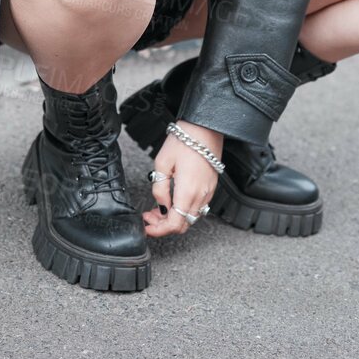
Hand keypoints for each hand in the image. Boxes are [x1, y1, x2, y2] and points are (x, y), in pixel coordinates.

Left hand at [143, 120, 224, 238]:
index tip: (147, 227)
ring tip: (158, 209)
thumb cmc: (183, 141)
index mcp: (187, 192)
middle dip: (164, 226)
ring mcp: (208, 193)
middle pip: (183, 225)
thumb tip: (160, 207)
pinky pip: (198, 208)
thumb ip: (160, 189)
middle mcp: (201, 196)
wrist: (205, 128)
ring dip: (174, 218)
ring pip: (191, 218)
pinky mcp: (211, 188)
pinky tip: (173, 202)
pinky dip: (184, 210)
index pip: (174, 224)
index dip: (158, 230)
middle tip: (149, 216)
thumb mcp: (162, 164)